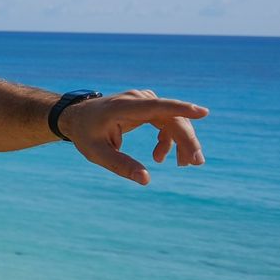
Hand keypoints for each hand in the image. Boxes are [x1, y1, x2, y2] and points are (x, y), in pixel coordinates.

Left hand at [59, 89, 207, 185]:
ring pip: (173, 120)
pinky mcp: (147, 107)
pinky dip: (169, 139)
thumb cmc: (85, 134)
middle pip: (171, 117)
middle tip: (195, 162)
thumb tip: (146, 180)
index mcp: (124, 107)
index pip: (157, 106)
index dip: (180, 109)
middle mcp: (138, 100)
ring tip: (182, 164)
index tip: (203, 112)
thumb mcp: (96, 153)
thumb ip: (120, 165)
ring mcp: (144, 101)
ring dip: (181, 141)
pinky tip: (160, 157)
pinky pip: (166, 121)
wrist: (77, 117)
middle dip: (186, 140)